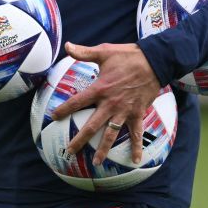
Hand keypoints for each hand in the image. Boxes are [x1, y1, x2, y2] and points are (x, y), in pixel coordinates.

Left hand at [51, 41, 160, 166]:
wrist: (154, 62)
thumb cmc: (127, 56)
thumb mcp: (104, 51)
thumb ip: (83, 52)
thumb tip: (67, 46)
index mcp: (100, 88)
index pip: (78, 101)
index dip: (65, 109)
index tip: (54, 117)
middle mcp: (110, 103)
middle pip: (92, 125)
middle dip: (79, 139)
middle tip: (69, 150)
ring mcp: (124, 111)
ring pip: (111, 133)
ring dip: (103, 148)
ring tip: (96, 162)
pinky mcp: (137, 114)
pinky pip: (137, 133)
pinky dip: (136, 147)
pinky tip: (135, 160)